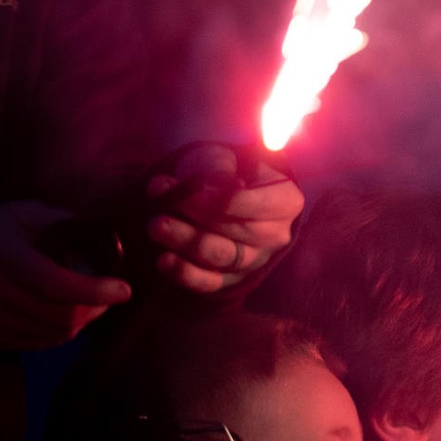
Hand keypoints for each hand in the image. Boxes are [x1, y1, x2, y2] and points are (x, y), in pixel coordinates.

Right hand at [0, 201, 130, 349]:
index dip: (94, 290)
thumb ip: (60, 224)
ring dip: (81, 322)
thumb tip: (105, 240)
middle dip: (95, 308)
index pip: (54, 283)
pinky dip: (60, 332)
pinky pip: (39, 344)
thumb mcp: (16, 214)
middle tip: (107, 295)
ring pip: (54, 334)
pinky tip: (60, 314)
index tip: (123, 290)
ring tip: (85, 303)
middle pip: (60, 315)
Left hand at [146, 144, 303, 292]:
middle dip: (198, 220)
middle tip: (163, 209)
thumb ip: (217, 167)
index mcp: (285, 202)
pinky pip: (212, 282)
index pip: (256, 205)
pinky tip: (164, 261)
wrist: (218, 192)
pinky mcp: (233, 280)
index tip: (190, 190)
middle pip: (239, 234)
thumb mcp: (223, 158)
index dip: (222, 200)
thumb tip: (208, 184)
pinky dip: (186, 274)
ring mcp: (256, 261)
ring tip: (156, 227)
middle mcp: (276, 236)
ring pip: (222, 257)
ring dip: (186, 243)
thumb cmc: (224, 170)